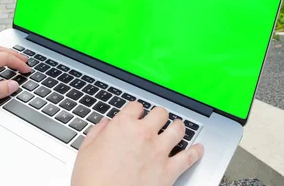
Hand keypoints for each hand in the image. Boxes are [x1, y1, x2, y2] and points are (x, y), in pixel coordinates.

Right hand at [72, 102, 203, 185]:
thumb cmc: (92, 181)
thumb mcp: (85, 151)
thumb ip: (97, 133)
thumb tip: (105, 125)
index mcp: (122, 126)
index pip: (136, 106)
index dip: (136, 110)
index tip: (136, 115)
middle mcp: (144, 134)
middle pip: (160, 113)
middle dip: (158, 116)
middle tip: (157, 120)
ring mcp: (159, 151)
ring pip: (178, 128)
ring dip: (178, 126)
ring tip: (177, 127)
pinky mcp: (169, 170)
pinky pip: (189, 157)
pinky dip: (196, 152)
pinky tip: (198, 149)